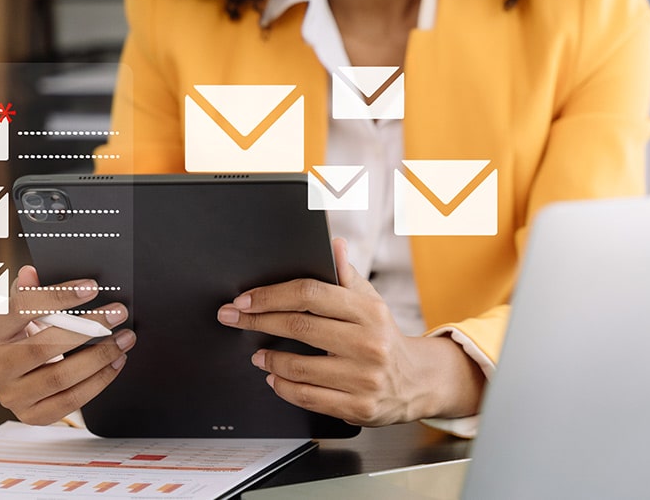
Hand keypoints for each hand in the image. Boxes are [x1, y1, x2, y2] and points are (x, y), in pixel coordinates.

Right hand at [0, 266, 134, 424]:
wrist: (19, 375)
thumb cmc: (24, 334)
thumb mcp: (21, 310)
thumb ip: (28, 292)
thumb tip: (30, 272)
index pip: (20, 309)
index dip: (58, 296)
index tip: (92, 287)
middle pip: (43, 347)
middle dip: (88, 328)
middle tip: (118, 313)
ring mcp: (10, 396)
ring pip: (60, 377)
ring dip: (100, 356)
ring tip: (125, 338)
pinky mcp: (31, 416)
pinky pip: (70, 401)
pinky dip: (99, 380)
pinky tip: (117, 362)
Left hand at [217, 239, 484, 425]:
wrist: (417, 380)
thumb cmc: (384, 336)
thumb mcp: (371, 302)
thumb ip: (348, 275)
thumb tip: (335, 244)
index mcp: (369, 312)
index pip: (311, 295)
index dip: (272, 296)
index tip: (245, 300)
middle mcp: (368, 343)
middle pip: (300, 328)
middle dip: (257, 322)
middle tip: (232, 319)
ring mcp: (364, 377)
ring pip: (299, 367)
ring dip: (269, 359)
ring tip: (258, 354)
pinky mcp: (359, 407)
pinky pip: (308, 396)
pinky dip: (283, 387)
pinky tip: (275, 378)